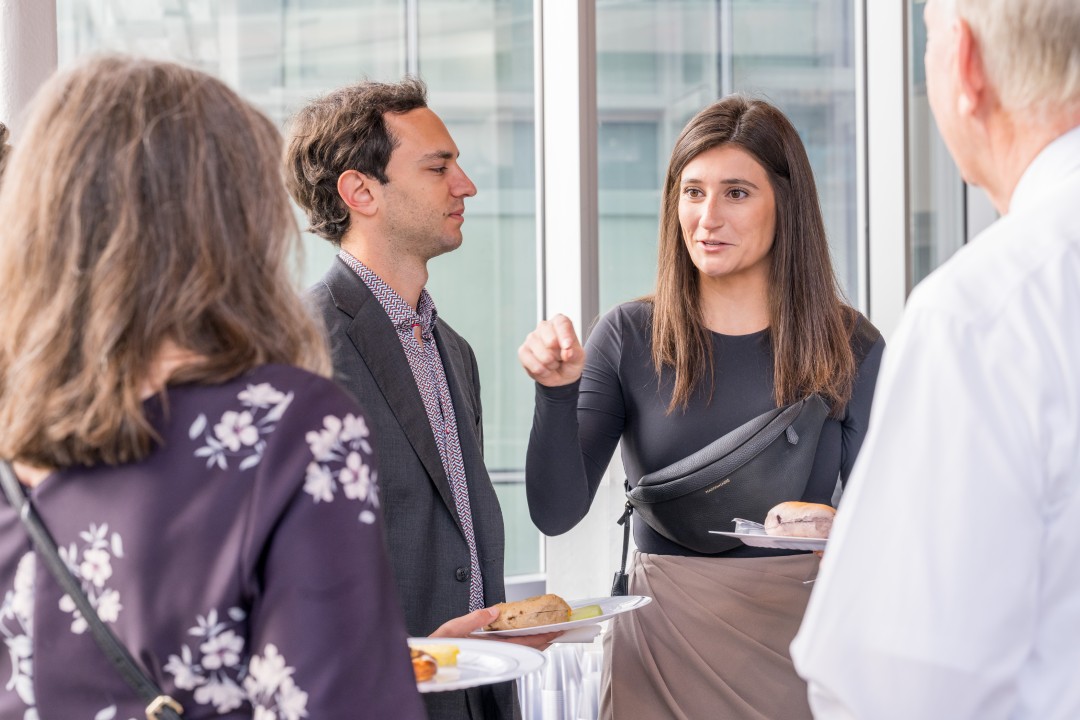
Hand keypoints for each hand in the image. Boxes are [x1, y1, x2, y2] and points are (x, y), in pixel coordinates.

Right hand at [429, 607, 561, 651]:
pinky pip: (510, 647)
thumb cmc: (436, 648)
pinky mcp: (486, 651)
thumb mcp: (452, 629)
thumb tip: (494, 610)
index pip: (522, 643)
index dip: (541, 636)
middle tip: (561, 629)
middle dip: (544, 638)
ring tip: (550, 631)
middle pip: (526, 647)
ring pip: (520, 648)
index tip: (556, 629)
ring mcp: (491, 653)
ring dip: (536, 640)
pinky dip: (523, 640)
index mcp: (488, 648)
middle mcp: (492, 653)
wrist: (424, 661)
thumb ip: (474, 619)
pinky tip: (527, 635)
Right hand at [518, 314, 585, 386]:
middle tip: (561, 358)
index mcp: (559, 322)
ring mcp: (531, 338)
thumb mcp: (578, 357)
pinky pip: (534, 366)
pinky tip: (545, 368)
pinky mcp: (523, 351)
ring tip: (553, 363)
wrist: (561, 376)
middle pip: (550, 340)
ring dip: (551, 365)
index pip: (561, 323)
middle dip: (558, 355)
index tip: (567, 347)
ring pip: (543, 355)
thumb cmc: (570, 361)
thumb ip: (574, 353)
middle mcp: (544, 327)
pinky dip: (543, 371)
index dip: (565, 336)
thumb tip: (567, 352)